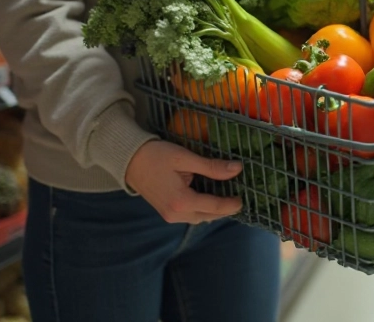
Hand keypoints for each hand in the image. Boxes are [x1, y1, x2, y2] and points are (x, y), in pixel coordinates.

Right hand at [125, 140, 242, 223]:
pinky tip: (211, 197)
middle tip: (239, 196)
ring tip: (228, 196)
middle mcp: (176, 214)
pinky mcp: (167, 213)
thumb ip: (212, 167)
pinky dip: (203, 209)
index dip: (232, 204)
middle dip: (224, 209)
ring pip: (200, 218)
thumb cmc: (156, 155)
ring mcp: (170, 216)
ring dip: (214, 210)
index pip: (214, 207)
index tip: (244, 198)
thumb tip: (237, 169)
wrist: (129, 160)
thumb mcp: (185, 158)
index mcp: (181, 201)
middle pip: (209, 216)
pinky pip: (191, 215)